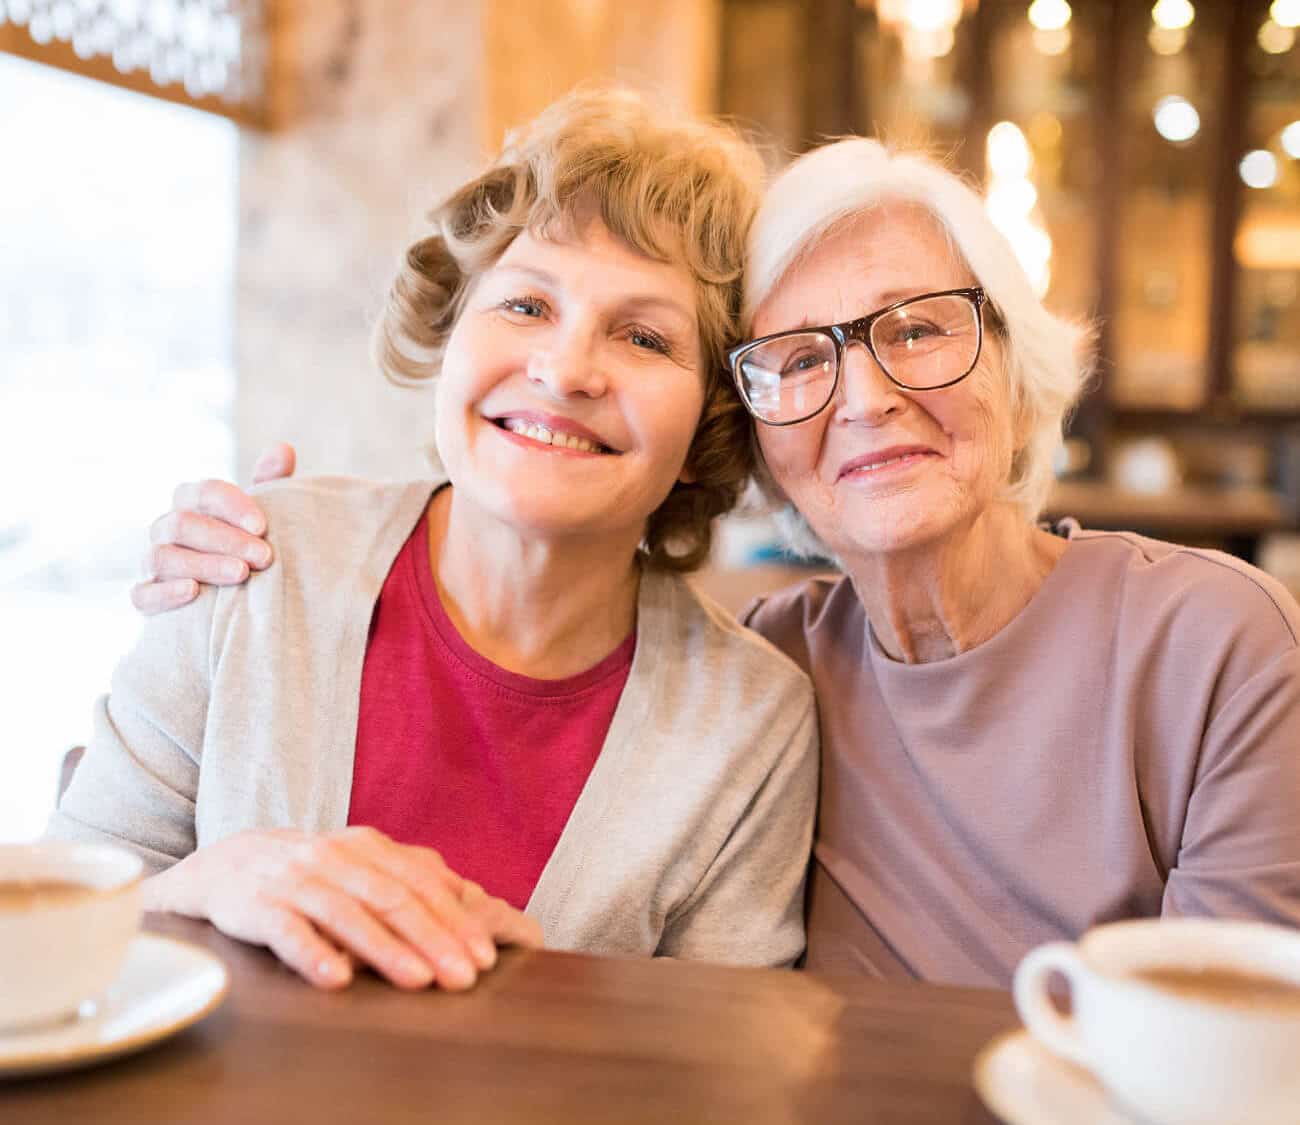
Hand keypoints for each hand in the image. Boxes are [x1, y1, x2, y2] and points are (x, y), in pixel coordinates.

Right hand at [131, 443, 296, 615]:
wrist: (230, 597)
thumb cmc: (246, 546)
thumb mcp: (259, 517)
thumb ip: (270, 484)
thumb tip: (283, 449)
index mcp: (192, 502)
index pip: (205, 492)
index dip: (233, 506)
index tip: (262, 526)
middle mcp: (165, 528)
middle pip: (183, 524)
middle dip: (226, 540)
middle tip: (264, 556)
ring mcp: (151, 562)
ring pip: (162, 557)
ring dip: (204, 565)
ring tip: (241, 573)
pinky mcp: (144, 597)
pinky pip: (141, 594)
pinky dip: (165, 592)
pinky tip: (193, 592)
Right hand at [144, 826, 543, 990]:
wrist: (223, 867)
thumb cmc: (311, 872)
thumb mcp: (363, 864)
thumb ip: (414, 878)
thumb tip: (480, 902)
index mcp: (369, 847)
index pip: (422, 885)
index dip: (456, 921)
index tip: (486, 958)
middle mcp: (335, 858)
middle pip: (393, 899)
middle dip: (433, 939)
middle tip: (465, 978)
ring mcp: (295, 880)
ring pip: (348, 915)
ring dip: (385, 950)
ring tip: (418, 982)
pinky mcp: (256, 907)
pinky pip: (288, 931)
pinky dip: (313, 954)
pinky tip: (337, 980)